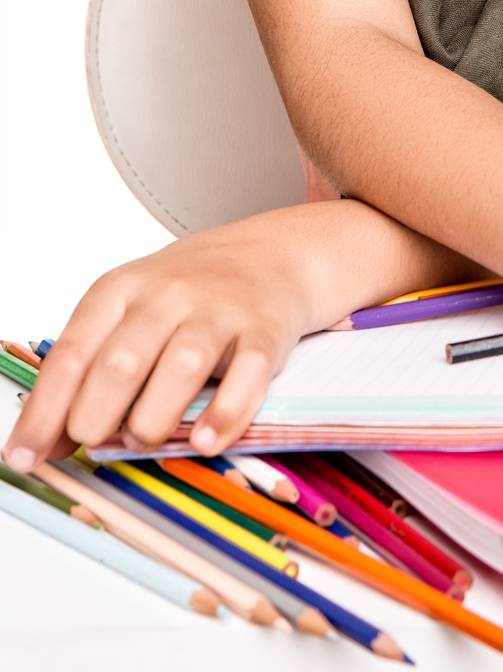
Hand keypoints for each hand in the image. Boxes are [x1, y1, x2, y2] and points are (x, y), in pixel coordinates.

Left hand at [1, 210, 324, 473]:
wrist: (271, 253)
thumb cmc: (189, 292)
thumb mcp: (129, 310)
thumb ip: (89, 370)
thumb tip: (45, 443)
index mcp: (122, 289)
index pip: (72, 353)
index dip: (44, 411)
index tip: (24, 456)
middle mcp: (169, 295)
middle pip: (122, 361)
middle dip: (95, 415)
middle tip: (92, 440)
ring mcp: (220, 311)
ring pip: (181, 367)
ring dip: (153, 418)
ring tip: (144, 439)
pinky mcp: (265, 331)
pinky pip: (247, 375)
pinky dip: (226, 414)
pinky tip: (207, 441)